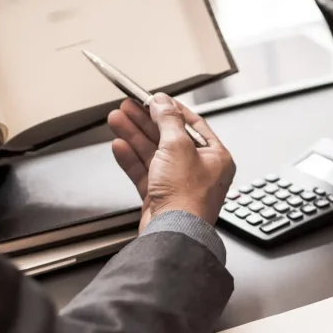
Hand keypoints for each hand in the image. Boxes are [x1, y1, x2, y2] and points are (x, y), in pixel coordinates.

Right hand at [107, 93, 235, 231]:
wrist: (175, 233)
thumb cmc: (188, 198)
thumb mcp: (178, 147)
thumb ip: (168, 120)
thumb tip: (163, 102)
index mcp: (216, 158)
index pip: (193, 125)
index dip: (172, 110)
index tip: (155, 99)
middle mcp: (200, 171)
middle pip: (169, 138)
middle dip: (146, 121)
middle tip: (129, 106)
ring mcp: (179, 184)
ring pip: (154, 153)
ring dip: (134, 135)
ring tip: (117, 119)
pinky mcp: (161, 197)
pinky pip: (144, 172)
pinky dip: (131, 158)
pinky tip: (119, 145)